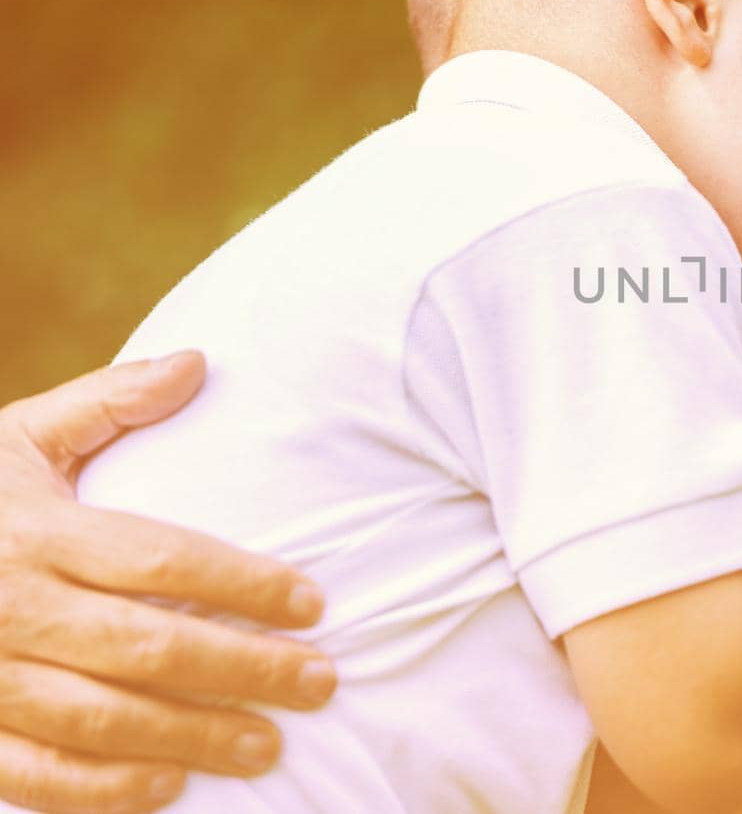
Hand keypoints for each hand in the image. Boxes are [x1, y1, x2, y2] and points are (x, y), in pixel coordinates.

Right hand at [0, 353, 335, 813]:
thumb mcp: (21, 436)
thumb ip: (108, 401)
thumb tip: (199, 362)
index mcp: (39, 531)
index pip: (160, 558)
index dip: (243, 583)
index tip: (314, 603)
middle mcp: (12, 604)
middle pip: (147, 645)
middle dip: (244, 668)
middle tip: (320, 682)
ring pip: (100, 716)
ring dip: (191, 736)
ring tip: (269, 747)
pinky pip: (32, 773)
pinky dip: (101, 788)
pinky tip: (169, 788)